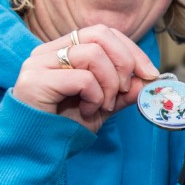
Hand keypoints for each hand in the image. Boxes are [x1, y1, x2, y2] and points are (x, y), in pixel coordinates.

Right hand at [12, 26, 157, 132]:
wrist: (35, 152)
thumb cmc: (64, 128)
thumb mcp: (102, 107)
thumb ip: (123, 92)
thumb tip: (147, 79)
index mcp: (63, 51)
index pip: (104, 33)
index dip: (131, 50)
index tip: (149, 74)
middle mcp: (48, 51)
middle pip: (100, 34)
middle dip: (125, 61)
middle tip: (126, 89)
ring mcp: (39, 63)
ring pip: (93, 54)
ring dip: (109, 84)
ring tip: (103, 105)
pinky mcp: (35, 80)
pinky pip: (82, 78)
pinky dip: (94, 96)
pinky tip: (87, 111)